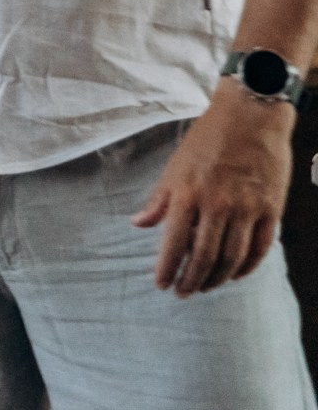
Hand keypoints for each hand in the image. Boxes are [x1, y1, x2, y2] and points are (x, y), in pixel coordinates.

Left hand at [134, 84, 295, 296]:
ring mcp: (247, 208)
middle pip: (204, 256)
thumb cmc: (207, 139)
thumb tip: (139, 223)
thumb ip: (159, 198)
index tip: (161, 285)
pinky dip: (248, 266)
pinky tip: (236, 274)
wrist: (250, 116)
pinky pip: (261, 247)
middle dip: (191, 280)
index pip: (174, 243)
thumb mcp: (175, 165)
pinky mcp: (271, 209)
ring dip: (217, 278)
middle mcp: (217, 205)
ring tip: (206, 287)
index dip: (167, 268)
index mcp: (188, 194)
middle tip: (183, 293)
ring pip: (233, 257)